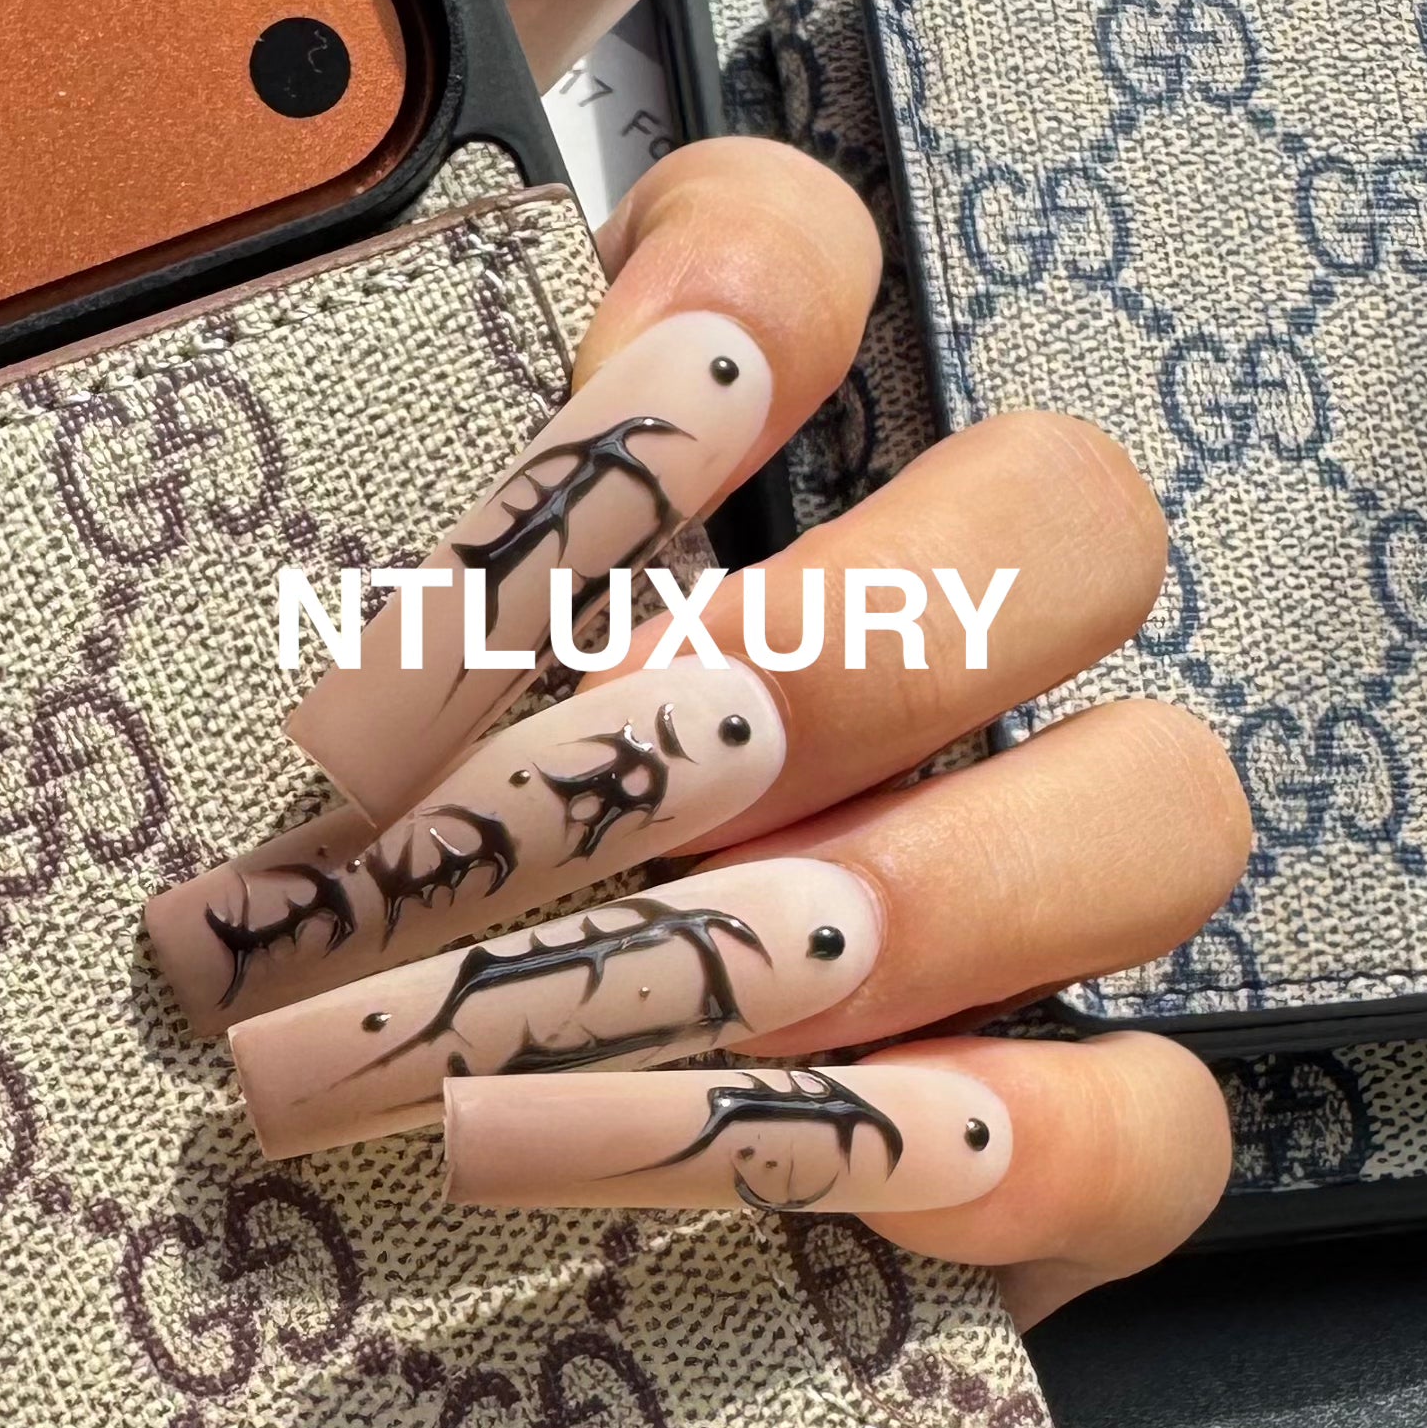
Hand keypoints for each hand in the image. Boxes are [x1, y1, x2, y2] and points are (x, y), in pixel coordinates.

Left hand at [143, 138, 1252, 1325]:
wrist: (320, 1162)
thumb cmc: (280, 922)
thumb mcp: (288, 712)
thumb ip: (339, 509)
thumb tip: (269, 269)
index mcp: (701, 516)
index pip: (803, 264)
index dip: (743, 293)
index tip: (605, 403)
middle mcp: (899, 666)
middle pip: (1062, 526)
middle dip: (839, 651)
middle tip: (582, 790)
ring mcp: (999, 905)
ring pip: (1156, 810)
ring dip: (908, 895)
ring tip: (627, 1009)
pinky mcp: (1026, 1145)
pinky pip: (1148, 1124)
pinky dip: (995, 1145)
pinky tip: (789, 1157)